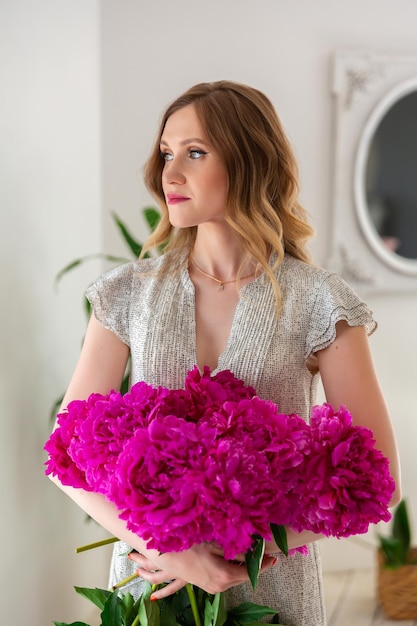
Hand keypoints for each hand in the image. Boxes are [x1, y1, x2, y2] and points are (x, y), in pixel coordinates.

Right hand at [128, 543, 277, 599]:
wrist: (166, 557)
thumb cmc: (190, 547)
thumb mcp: (215, 544)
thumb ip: (236, 549)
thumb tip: (255, 548)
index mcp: (225, 575)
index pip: (251, 571)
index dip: (263, 564)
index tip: (273, 557)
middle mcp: (221, 586)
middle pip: (244, 575)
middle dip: (254, 564)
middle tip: (263, 552)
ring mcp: (213, 588)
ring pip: (234, 577)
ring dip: (242, 567)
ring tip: (251, 555)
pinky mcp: (207, 586)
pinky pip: (224, 580)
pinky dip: (232, 571)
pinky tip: (233, 562)